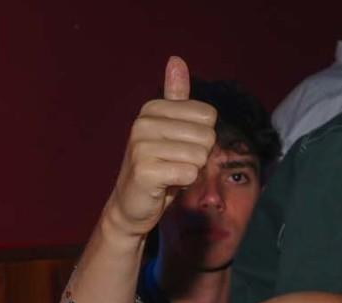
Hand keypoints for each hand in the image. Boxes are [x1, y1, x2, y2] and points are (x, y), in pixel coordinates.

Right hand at [106, 56, 216, 238]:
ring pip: (200, 156)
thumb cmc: (159, 165)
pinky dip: (185, 183)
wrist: (133, 203)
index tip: (180, 147)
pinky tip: (167, 184)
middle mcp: (143, 122)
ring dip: (192, 170)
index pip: (208, 116)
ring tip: (172, 172)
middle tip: (176, 163)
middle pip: (207, 136)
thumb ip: (176, 97)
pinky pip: (190, 173)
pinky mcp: (145, 171)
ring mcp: (141, 146)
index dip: (202, 137)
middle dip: (199, 155)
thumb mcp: (170, 128)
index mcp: (153, 108)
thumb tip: (176, 59)